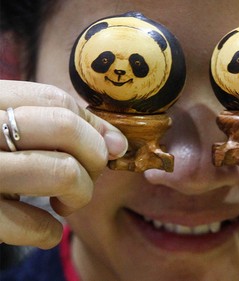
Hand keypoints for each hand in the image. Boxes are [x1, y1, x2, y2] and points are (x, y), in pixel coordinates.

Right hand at [0, 80, 127, 248]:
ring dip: (80, 194)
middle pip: (66, 130)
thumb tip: (118, 144)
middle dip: (94, 157)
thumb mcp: (6, 126)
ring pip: (62, 172)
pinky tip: (45, 229)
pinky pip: (32, 225)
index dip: (94, 125)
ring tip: (66, 202)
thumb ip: (55, 126)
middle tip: (87, 174)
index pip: (57, 100)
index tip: (111, 146)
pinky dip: (50, 232)